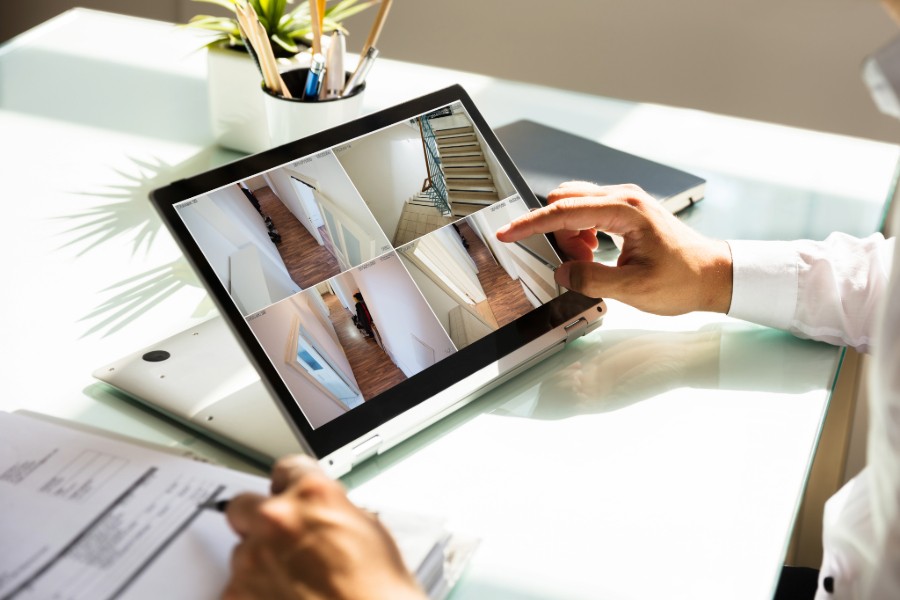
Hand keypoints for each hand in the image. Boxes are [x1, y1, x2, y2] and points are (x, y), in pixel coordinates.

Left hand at [223, 455, 424, 599]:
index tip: (288, 491)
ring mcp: (253, 558)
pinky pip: (237, 585)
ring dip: (260, 560)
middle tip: (280, 536)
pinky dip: (255, 592)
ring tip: (294, 580)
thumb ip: (333, 510)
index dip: (290, 484)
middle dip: (259, 518)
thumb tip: (323, 513)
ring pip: (241, 549)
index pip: (286, 469)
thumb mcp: (369, 529)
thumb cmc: (378, 590)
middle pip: (244, 504)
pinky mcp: (238, 594)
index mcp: (313, 494)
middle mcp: (277, 518)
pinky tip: (285, 596)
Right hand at [496, 182, 732, 314]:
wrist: (714, 275)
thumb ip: (591, 280)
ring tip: (590, 260)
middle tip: (574, 262)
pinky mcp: (626, 210)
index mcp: (626, 210)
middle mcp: (624, 197)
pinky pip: (588, 212)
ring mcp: (625, 201)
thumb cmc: (684, 279)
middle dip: (556, 232)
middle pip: (565, 200)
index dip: (531, 224)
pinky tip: (596, 253)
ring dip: (570, 234)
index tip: (508, 232)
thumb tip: (563, 272)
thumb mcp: (633, 289)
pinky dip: (581, 232)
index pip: (564, 211)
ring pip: (574, 205)